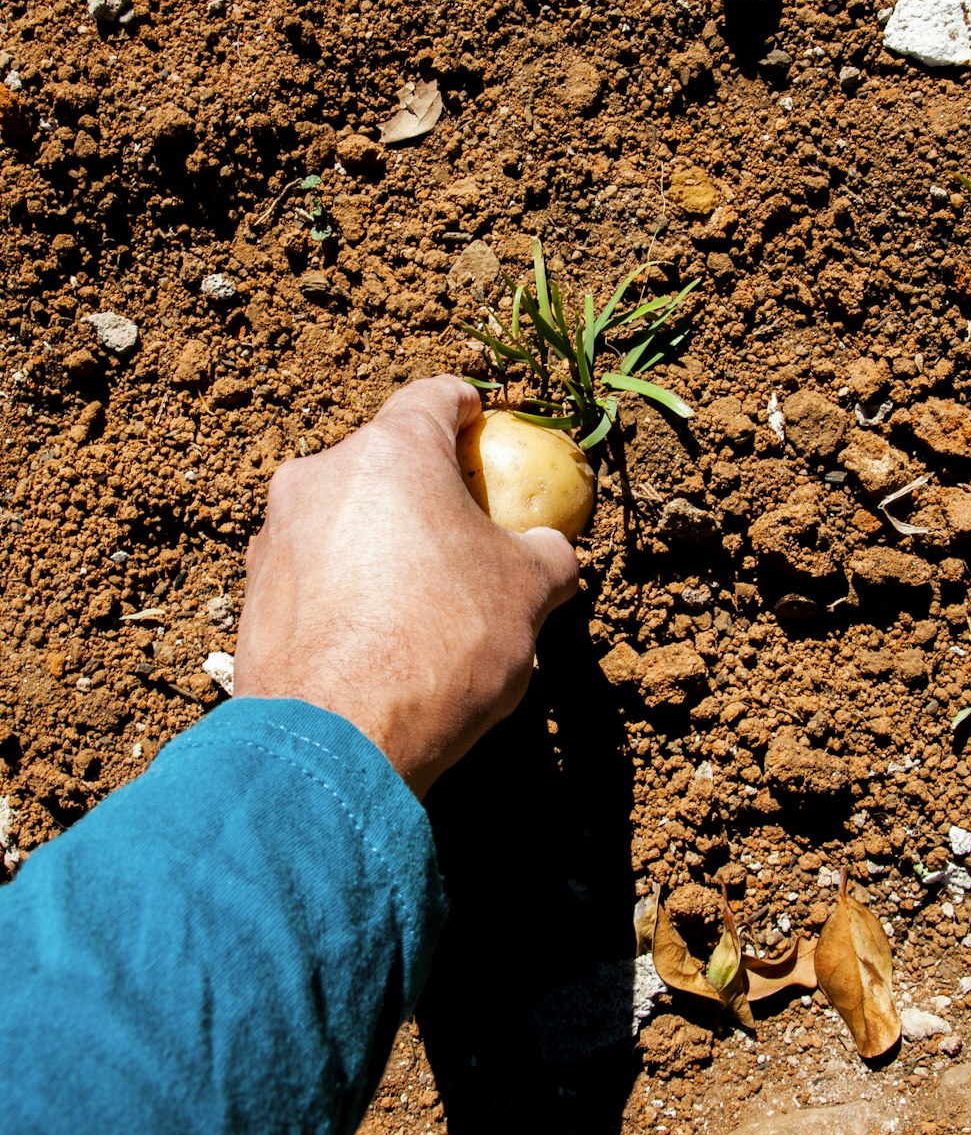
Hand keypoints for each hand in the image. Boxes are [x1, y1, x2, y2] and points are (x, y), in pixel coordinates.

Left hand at [234, 376, 579, 796]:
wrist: (339, 737)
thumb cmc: (442, 643)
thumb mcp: (528, 593)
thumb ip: (548, 554)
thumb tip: (553, 551)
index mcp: (392, 452)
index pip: (432, 397)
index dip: (462, 405)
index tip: (477, 419)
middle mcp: (322, 474)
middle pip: (381, 459)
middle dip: (420, 486)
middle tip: (457, 528)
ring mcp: (277, 532)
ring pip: (340, 515)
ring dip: (377, 538)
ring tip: (414, 595)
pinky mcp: (252, 590)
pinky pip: (312, 568)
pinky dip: (343, 584)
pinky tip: (372, 633)